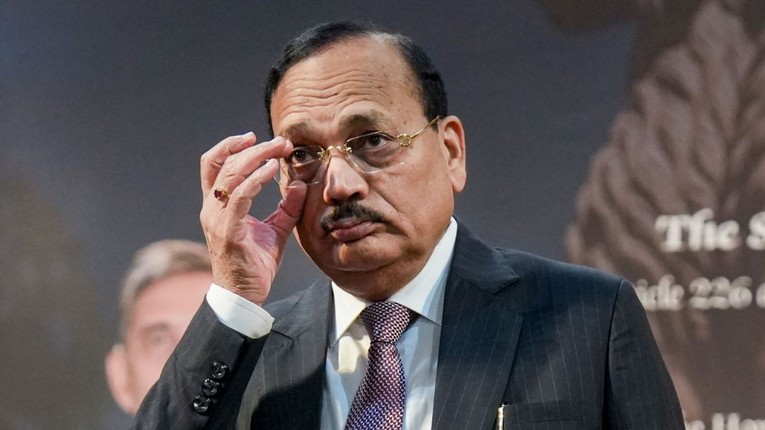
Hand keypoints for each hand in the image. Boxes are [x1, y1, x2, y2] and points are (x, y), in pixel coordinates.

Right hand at [199, 132, 306, 304]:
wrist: (245, 295)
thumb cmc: (255, 263)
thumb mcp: (276, 229)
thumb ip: (287, 207)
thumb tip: (299, 184)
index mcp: (217, 205)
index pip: (214, 165)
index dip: (230, 146)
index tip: (254, 137)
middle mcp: (212, 208)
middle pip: (224, 163)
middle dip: (252, 147)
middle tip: (280, 141)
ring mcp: (217, 219)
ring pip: (230, 175)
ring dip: (256, 157)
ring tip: (278, 150)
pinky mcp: (228, 231)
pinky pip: (239, 196)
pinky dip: (255, 179)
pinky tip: (272, 171)